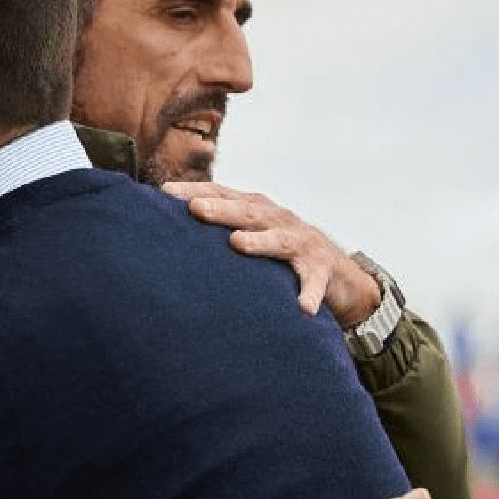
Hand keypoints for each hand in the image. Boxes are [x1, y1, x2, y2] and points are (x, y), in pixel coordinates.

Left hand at [162, 181, 382, 327]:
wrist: (334, 271)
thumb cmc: (279, 247)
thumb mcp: (251, 231)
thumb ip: (218, 226)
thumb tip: (164, 224)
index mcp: (257, 209)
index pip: (223, 193)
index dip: (196, 190)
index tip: (166, 192)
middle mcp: (278, 220)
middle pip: (248, 212)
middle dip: (221, 209)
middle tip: (196, 209)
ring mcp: (302, 244)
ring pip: (279, 241)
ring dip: (259, 241)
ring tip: (237, 244)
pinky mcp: (320, 271)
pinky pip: (313, 284)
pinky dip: (308, 294)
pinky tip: (301, 308)